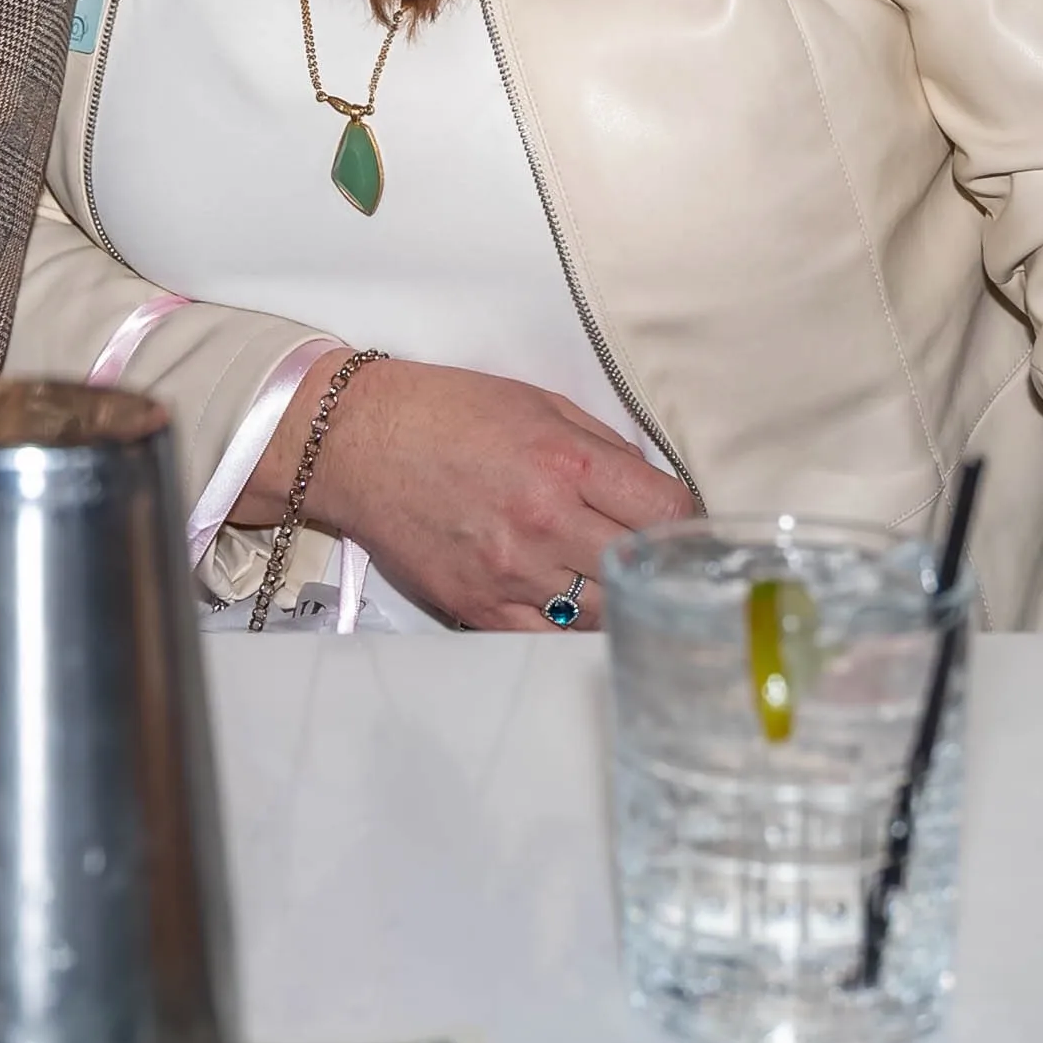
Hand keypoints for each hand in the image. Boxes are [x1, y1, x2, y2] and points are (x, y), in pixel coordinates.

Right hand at [265, 354, 690, 631]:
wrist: (357, 444)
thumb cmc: (444, 413)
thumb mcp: (537, 403)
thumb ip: (603, 446)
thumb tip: (652, 485)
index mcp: (563, 462)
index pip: (666, 508)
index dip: (686, 516)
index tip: (681, 520)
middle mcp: (542, 522)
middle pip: (642, 566)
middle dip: (659, 559)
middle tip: (659, 555)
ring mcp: (510, 572)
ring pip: (604, 611)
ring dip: (620, 597)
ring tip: (616, 580)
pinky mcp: (478, 607)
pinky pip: (550, 639)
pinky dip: (572, 628)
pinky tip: (575, 607)